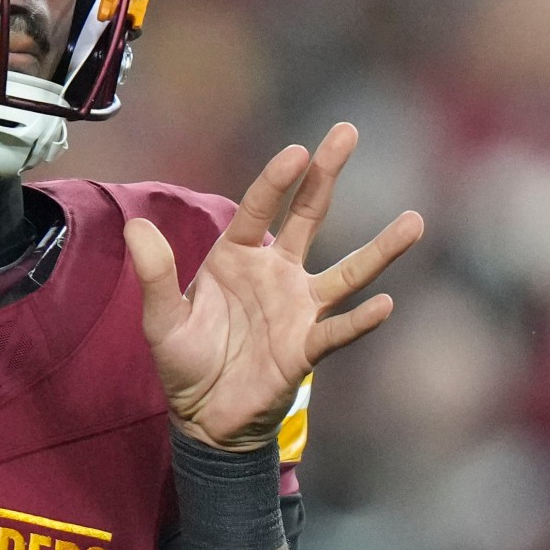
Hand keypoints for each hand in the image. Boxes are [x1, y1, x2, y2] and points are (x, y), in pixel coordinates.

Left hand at [127, 122, 423, 450]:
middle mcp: (275, 272)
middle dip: (327, 175)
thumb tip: (134, 226)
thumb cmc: (185, 361)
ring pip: (346, 272)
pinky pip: (338, 330)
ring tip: (414, 221)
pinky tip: (384, 304)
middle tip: (347, 132)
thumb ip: (155, 274)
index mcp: (236, 256)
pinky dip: (360, 320)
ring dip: (379, 249)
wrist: (203, 417)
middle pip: (308, 216)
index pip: (259, 207)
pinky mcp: (308, 347)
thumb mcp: (161, 319)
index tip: (298, 151)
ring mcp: (298, 307)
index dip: (277, 179)